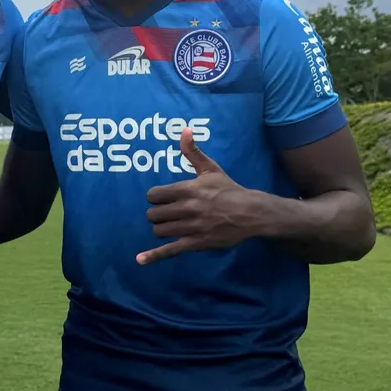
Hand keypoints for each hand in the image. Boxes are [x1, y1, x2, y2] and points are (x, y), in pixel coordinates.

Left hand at [136, 129, 260, 264]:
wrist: (250, 213)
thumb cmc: (228, 189)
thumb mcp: (210, 169)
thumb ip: (193, 152)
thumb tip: (184, 130)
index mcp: (188, 189)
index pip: (154, 195)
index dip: (154, 197)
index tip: (161, 198)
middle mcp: (187, 209)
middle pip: (154, 214)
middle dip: (156, 213)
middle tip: (164, 212)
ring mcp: (191, 228)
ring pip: (159, 230)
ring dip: (160, 227)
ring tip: (168, 224)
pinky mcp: (196, 243)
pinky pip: (170, 250)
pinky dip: (153, 256)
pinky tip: (140, 259)